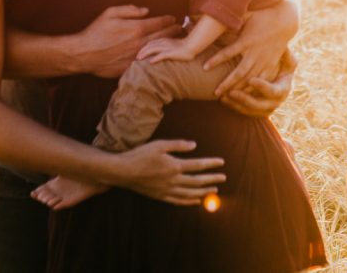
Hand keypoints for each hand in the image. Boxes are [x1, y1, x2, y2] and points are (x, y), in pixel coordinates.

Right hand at [80, 6, 183, 77]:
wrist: (85, 53)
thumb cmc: (96, 31)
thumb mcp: (110, 13)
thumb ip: (130, 10)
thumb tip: (146, 10)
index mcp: (136, 28)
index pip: (159, 23)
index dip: (169, 20)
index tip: (173, 18)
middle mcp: (140, 42)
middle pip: (164, 36)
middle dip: (174, 31)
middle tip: (181, 29)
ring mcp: (137, 56)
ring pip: (160, 50)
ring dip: (170, 45)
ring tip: (177, 42)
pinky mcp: (133, 67)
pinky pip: (150, 62)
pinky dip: (159, 58)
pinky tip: (164, 56)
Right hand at [109, 139, 225, 205]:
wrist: (123, 171)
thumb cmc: (140, 155)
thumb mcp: (159, 144)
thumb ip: (178, 145)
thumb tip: (194, 145)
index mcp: (174, 166)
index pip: (198, 165)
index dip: (211, 163)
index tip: (221, 162)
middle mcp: (173, 180)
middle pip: (197, 181)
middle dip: (212, 179)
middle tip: (223, 178)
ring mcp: (167, 190)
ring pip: (190, 193)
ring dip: (204, 191)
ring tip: (214, 189)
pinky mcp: (161, 196)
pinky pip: (179, 201)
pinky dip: (190, 201)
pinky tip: (196, 200)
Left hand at [137, 37, 196, 63]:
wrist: (193, 45)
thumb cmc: (184, 46)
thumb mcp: (173, 45)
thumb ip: (166, 46)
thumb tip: (160, 53)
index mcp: (163, 40)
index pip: (150, 43)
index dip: (143, 47)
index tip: (138, 53)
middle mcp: (164, 42)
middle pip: (149, 45)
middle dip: (141, 51)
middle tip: (136, 57)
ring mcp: (167, 47)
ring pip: (153, 49)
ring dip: (145, 54)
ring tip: (139, 59)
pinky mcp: (172, 53)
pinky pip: (161, 55)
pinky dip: (155, 58)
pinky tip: (150, 62)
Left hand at [203, 1, 296, 96]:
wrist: (285, 21)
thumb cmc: (261, 16)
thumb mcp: (246, 15)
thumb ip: (231, 18)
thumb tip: (215, 15)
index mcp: (247, 40)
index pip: (229, 52)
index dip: (216, 60)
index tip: (204, 68)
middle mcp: (255, 52)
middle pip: (239, 72)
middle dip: (227, 83)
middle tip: (215, 93)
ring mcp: (264, 60)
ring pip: (249, 78)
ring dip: (237, 88)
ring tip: (225, 97)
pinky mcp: (271, 64)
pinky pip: (261, 79)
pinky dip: (252, 88)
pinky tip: (243, 95)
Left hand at [220, 49, 296, 117]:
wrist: (278, 80)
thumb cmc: (282, 65)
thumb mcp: (287, 60)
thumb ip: (286, 55)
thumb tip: (284, 48)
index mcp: (283, 90)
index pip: (273, 91)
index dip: (263, 87)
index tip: (251, 79)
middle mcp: (275, 103)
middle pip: (259, 105)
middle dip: (245, 99)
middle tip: (232, 92)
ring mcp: (265, 109)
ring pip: (249, 110)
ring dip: (236, 104)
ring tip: (223, 96)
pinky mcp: (256, 112)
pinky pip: (244, 112)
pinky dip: (233, 106)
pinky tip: (223, 100)